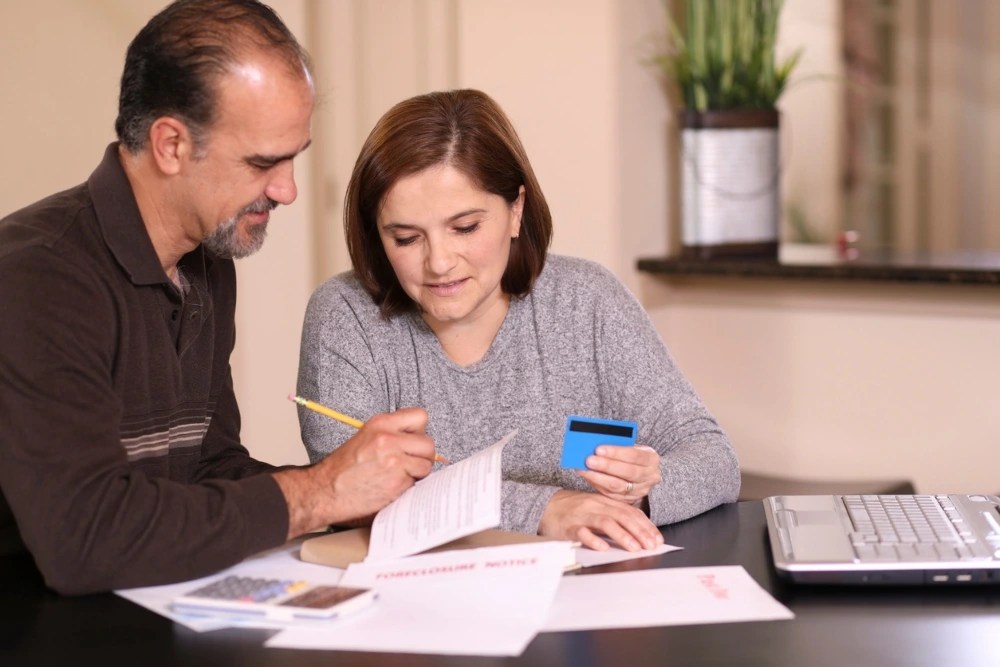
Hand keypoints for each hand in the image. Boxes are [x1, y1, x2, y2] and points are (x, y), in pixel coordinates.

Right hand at [275, 407, 435, 536]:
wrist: (325, 491)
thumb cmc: (343, 468)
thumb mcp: (366, 437)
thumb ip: (392, 433)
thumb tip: (419, 439)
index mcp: (381, 423)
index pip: (420, 416)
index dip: (419, 430)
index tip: (413, 440)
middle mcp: (389, 439)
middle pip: (428, 443)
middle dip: (422, 455)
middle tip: (409, 462)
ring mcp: (394, 461)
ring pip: (426, 465)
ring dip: (417, 473)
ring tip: (398, 475)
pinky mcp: (396, 482)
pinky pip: (416, 483)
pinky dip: (407, 487)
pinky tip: (391, 486)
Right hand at [538, 489, 663, 551]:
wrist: (545, 505)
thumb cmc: (574, 509)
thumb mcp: (596, 508)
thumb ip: (615, 516)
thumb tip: (639, 533)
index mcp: (605, 501)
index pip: (630, 512)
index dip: (646, 526)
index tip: (657, 539)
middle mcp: (596, 506)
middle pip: (622, 516)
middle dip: (639, 532)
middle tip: (651, 546)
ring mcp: (582, 515)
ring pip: (605, 522)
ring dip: (622, 536)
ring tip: (634, 548)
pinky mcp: (569, 526)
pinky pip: (582, 532)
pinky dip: (593, 540)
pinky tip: (603, 548)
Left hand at [578, 444, 660, 505]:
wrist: (639, 472)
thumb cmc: (630, 456)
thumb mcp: (630, 447)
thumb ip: (617, 445)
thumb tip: (593, 443)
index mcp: (651, 458)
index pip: (634, 455)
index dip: (616, 452)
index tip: (598, 449)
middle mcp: (650, 476)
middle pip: (628, 472)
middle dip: (606, 466)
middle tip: (588, 460)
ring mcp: (641, 490)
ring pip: (618, 486)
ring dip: (598, 477)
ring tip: (584, 468)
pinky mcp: (629, 501)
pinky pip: (611, 494)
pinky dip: (597, 484)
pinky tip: (586, 476)